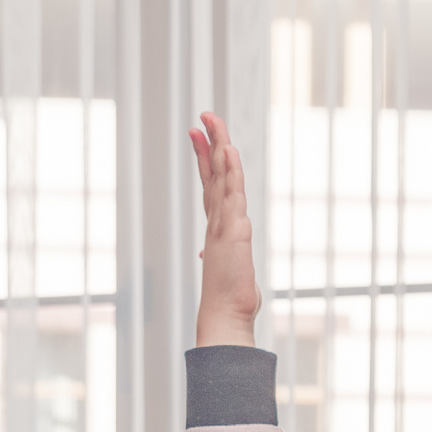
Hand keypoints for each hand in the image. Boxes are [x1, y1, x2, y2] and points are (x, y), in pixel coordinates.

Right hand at [187, 113, 260, 348]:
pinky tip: (229, 151)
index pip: (210, 184)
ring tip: (212, 122)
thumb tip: (206, 255)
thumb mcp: (227, 269)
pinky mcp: (233, 230)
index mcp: (218, 225)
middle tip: (203, 116)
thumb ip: (220, 256)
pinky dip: (230, 170)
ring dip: (218, 147)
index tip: (198, 136)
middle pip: (212, 173)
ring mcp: (224, 223)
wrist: (225, 315)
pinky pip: (232, 193)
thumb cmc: (229, 297)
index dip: (205, 159)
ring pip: (221, 177)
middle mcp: (218, 219)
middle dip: (208, 143)